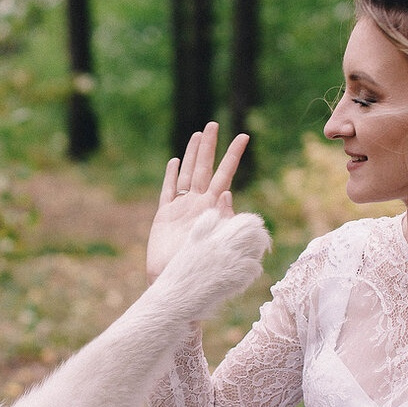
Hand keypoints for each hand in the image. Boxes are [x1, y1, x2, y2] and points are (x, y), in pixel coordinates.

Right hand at [146, 122, 249, 282]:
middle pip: (203, 168)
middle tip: (213, 124)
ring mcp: (181, 208)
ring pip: (186, 174)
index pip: (225, 174)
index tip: (244, 136)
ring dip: (191, 155)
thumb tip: (227, 192)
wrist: (174, 281)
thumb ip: (223, 218)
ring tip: (197, 135)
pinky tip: (175, 162)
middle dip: (209, 147)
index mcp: (213, 207)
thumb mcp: (217, 241)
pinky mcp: (164, 215)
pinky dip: (171, 176)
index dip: (233, 155)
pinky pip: (168, 191)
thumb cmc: (200, 266)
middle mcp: (198, 204)